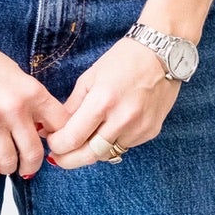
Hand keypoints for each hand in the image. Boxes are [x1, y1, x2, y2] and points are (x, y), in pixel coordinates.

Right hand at [0, 40, 67, 178]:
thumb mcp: (20, 77)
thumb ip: (34, 103)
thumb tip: (45, 132)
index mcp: (33, 93)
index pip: (61, 127)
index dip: (59, 142)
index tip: (49, 147)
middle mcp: (15, 108)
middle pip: (35, 153)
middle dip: (32, 166)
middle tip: (27, 168)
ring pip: (9, 161)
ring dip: (9, 168)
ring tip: (6, 166)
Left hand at [42, 37, 179, 168]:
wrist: (163, 54)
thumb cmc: (123, 60)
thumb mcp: (90, 78)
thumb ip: (72, 107)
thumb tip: (55, 128)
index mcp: (103, 101)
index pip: (72, 138)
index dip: (57, 145)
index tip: (52, 141)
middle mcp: (122, 119)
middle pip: (88, 156)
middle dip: (68, 160)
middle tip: (58, 157)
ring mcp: (139, 128)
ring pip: (106, 154)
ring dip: (90, 151)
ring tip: (83, 140)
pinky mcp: (151, 132)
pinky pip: (124, 146)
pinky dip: (111, 143)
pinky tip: (108, 130)